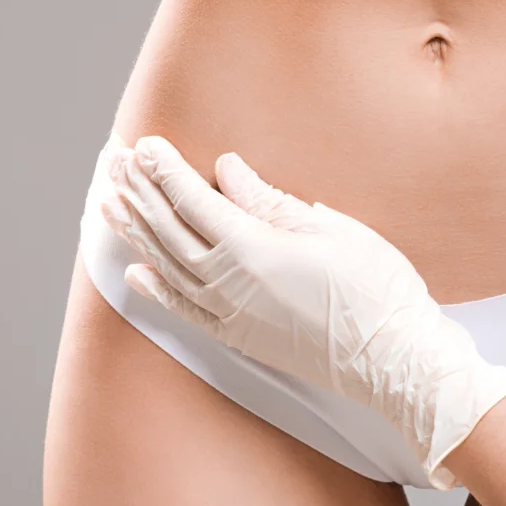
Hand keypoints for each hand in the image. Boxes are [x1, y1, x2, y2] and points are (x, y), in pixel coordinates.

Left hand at [99, 135, 505, 488]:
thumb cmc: (376, 291)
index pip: (193, 202)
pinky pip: (184, 311)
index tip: (146, 145)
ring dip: (137, 233)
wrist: (395, 360)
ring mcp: (231, 316)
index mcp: (253, 249)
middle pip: (170, 232)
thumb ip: (270, 202)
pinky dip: (157, 290)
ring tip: (110, 204)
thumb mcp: (331, 230)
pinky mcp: (240, 339)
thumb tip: (227, 171)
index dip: (166, 171)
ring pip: (168, 267)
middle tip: (115, 163)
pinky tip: (136, 271)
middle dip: (140, 194)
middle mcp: (230, 285)